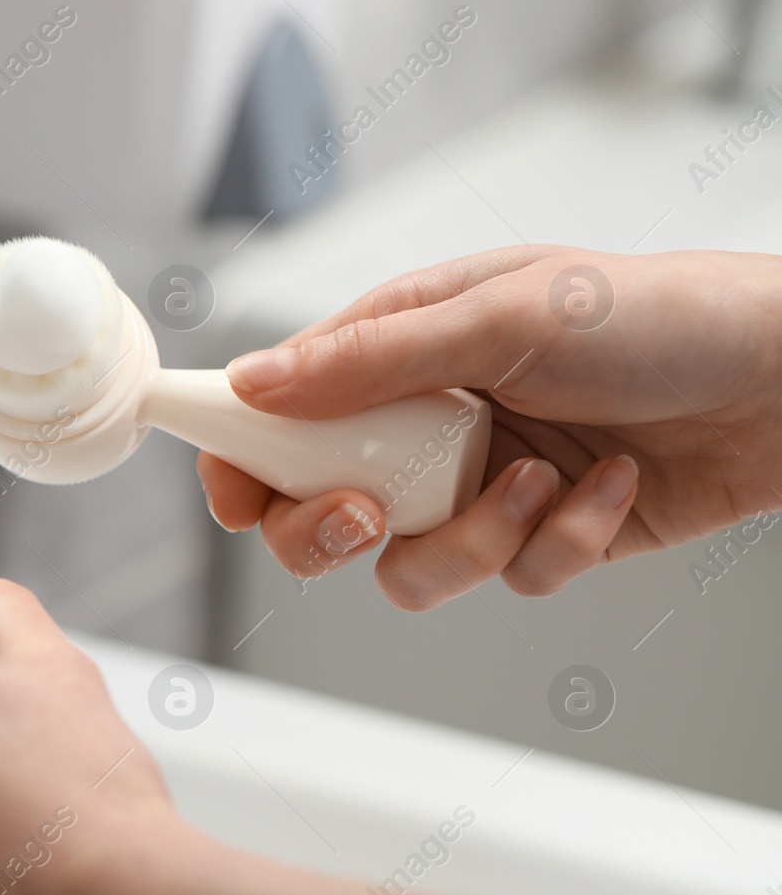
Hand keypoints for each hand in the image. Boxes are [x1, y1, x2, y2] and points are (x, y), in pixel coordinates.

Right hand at [199, 246, 781, 608]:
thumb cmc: (660, 317)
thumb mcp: (505, 317)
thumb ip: (371, 359)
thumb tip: (254, 384)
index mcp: (398, 349)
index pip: (278, 409)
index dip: (239, 454)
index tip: (233, 492)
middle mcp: (425, 422)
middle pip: (315, 510)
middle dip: (330, 528)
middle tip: (370, 515)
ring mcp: (477, 484)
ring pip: (406, 566)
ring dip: (469, 542)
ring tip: (536, 487)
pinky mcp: (539, 536)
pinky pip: (507, 578)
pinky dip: (561, 541)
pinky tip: (609, 486)